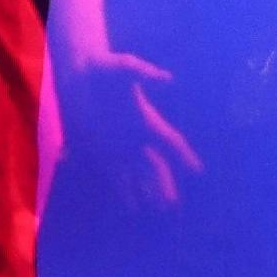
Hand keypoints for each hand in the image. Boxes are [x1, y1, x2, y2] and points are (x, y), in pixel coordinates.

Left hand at [65, 45, 202, 210]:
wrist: (79, 72)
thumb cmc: (103, 66)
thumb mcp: (123, 66)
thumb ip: (143, 72)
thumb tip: (167, 78)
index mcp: (145, 120)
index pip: (170, 141)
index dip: (184, 156)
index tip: (198, 170)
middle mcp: (135, 138)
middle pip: (155, 166)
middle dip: (164, 185)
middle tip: (173, 205)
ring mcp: (118, 146)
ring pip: (138, 176)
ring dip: (147, 192)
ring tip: (157, 210)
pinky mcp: (99, 151)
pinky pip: (114, 176)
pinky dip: (123, 191)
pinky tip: (130, 206)